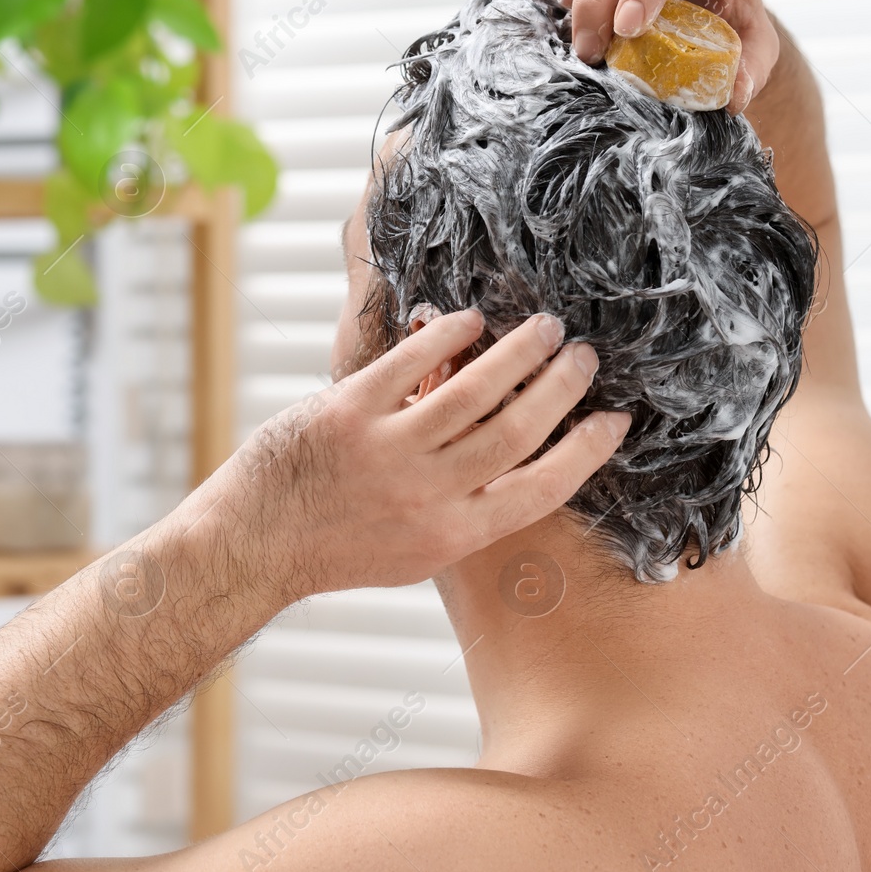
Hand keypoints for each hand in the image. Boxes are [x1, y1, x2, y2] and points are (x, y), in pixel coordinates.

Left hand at [200, 310, 630, 599]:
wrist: (255, 543)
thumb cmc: (340, 546)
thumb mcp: (417, 551)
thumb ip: (467, 509)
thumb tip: (519, 456)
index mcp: (454, 535)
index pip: (544, 488)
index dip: (587, 450)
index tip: (615, 419)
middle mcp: (428, 496)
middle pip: (519, 428)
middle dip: (561, 385)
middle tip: (580, 356)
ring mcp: (388, 451)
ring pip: (475, 388)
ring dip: (518, 351)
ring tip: (542, 328)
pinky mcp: (349, 412)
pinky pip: (413, 361)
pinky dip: (448, 335)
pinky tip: (469, 320)